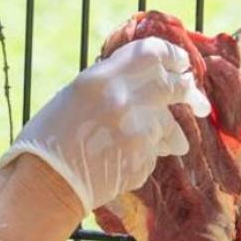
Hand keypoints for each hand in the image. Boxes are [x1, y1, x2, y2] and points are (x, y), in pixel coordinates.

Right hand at [0, 37, 212, 212]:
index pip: (151, 54)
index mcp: (102, 78)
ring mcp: (136, 132)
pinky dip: (148, 156)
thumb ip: (108, 84)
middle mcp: (123, 100)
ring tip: (172, 143)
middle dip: (188, 91)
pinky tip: (129, 162)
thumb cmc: (47, 141)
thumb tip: (139, 79)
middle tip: (196, 98)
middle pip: (172, 85)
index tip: (181, 62)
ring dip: (172, 134)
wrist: (44, 186)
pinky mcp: (142, 161)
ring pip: (169, 125)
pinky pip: (155, 152)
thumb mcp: (73, 97)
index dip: (172, 56)